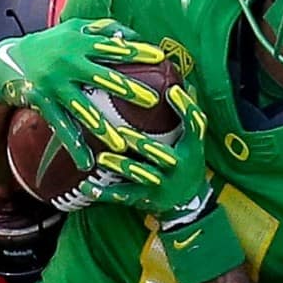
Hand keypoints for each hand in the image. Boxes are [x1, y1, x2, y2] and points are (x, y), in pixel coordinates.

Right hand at [0, 18, 176, 187]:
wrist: (8, 62)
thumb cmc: (49, 44)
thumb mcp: (73, 29)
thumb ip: (102, 30)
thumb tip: (132, 36)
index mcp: (79, 43)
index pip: (113, 46)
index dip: (136, 51)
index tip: (160, 58)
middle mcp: (67, 64)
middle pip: (102, 77)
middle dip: (127, 89)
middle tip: (152, 100)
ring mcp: (55, 86)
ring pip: (82, 110)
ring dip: (102, 128)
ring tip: (122, 145)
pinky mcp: (43, 104)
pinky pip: (62, 128)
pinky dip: (74, 147)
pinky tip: (86, 164)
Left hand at [67, 76, 212, 215]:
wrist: (185, 202)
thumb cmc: (184, 160)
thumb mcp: (191, 140)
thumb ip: (184, 115)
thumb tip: (179, 80)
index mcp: (191, 148)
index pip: (195, 125)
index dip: (186, 108)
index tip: (172, 91)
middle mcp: (179, 166)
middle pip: (161, 154)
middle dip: (143, 144)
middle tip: (122, 133)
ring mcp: (161, 184)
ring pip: (140, 175)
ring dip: (121, 167)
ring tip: (102, 158)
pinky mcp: (144, 198)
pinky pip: (122, 196)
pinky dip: (104, 192)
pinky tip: (87, 186)